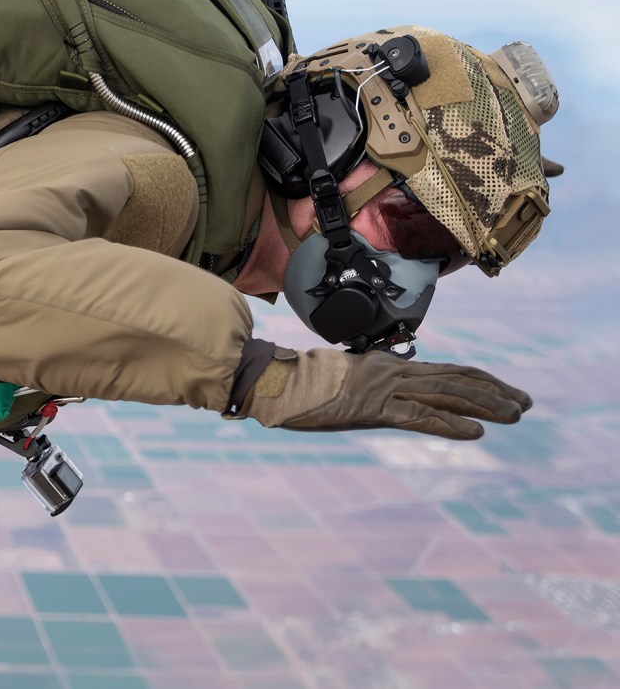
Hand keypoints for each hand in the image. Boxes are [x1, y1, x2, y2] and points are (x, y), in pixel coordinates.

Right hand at [247, 347, 532, 439]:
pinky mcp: (373, 408)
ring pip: (447, 393)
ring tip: (514, 414)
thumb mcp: (341, 381)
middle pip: (456, 378)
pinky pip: (419, 416)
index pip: (445, 370)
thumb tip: (380, 396)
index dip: (480, 379)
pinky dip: (450, 424)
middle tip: (525, 403)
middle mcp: (393, 373)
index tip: (506, 390)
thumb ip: (367, 387)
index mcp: (387, 366)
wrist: (273, 380)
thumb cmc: (300, 383)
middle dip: (494, 391)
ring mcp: (384, 389)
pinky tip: (475, 432)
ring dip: (485, 404)